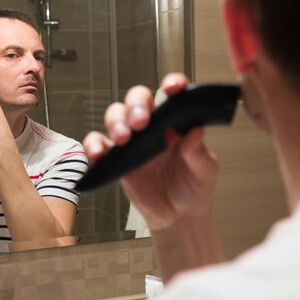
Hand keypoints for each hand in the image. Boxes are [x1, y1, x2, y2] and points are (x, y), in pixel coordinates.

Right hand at [83, 73, 218, 230]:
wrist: (177, 215)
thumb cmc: (193, 187)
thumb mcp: (204, 172)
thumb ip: (199, 153)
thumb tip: (196, 131)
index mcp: (176, 121)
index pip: (173, 94)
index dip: (172, 84)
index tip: (172, 87)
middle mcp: (153, 125)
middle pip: (138, 98)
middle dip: (136, 104)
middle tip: (141, 122)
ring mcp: (133, 140)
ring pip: (116, 115)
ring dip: (116, 122)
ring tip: (123, 138)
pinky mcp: (116, 157)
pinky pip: (99, 143)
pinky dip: (94, 144)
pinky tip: (100, 153)